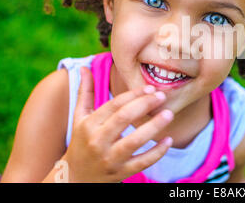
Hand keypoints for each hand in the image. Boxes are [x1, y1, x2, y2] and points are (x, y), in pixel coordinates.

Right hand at [60, 66, 172, 182]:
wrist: (75, 177)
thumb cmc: (81, 141)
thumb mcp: (79, 117)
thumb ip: (85, 92)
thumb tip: (85, 67)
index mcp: (89, 125)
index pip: (114, 105)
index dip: (133, 95)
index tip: (150, 88)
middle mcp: (98, 141)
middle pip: (124, 118)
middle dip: (144, 105)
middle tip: (162, 96)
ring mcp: (109, 159)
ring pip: (134, 141)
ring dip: (154, 127)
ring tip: (169, 114)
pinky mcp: (120, 173)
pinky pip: (141, 162)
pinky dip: (157, 153)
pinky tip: (168, 141)